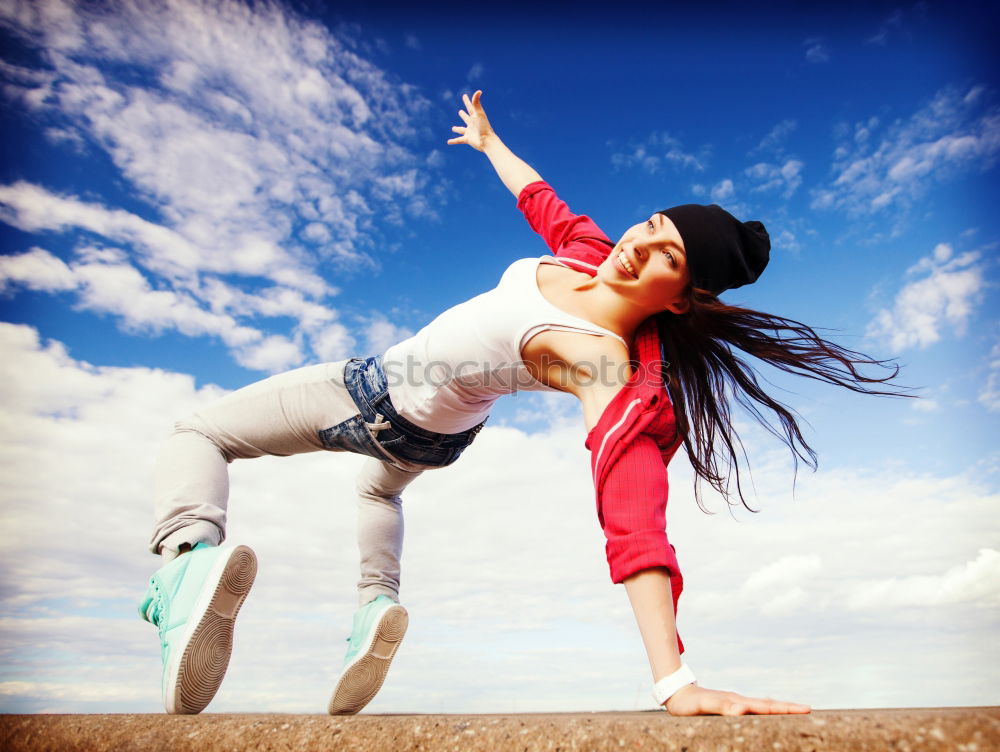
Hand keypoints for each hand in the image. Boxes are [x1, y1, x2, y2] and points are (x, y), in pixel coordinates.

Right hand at [447, 90, 494, 151]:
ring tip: (453, 128)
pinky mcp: (468, 139)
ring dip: (457, 129)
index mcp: (475, 117)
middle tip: (460, 111)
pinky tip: (448, 142)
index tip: (464, 96)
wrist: (487, 141)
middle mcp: (473, 124)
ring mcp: (470, 132)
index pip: (470, 107)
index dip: (467, 101)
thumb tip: (478, 91)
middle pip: (467, 118)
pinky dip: (454, 141)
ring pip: (462, 130)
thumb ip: (476, 102)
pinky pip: (459, 140)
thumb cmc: (484, 127)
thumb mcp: (479, 113)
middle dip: (464, 115)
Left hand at [664, 683, 810, 715]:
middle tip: (809, 709)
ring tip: (796, 712)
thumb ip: (722, 707)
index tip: (805, 709)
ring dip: (780, 709)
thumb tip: (743, 710)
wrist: (677, 694)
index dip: (785, 709)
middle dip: (789, 708)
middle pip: (768, 705)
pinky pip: (754, 710)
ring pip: (763, 706)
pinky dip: (767, 712)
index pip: (766, 707)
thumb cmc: (688, 704)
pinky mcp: (731, 707)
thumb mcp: (704, 706)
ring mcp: (736, 704)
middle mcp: (739, 702)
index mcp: (737, 702)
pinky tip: (770, 716)